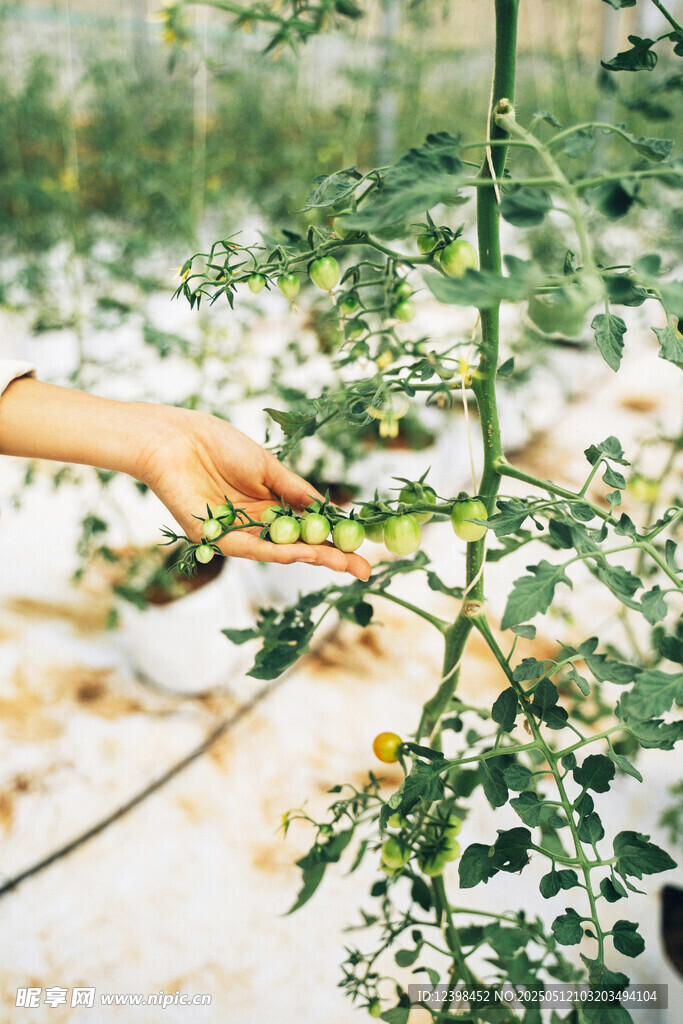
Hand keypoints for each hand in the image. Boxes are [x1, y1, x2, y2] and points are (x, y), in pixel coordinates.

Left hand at [138, 406, 371, 580]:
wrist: (174, 437)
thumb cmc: (217, 444)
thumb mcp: (267, 467)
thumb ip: (295, 491)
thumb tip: (327, 511)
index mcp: (267, 507)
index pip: (307, 530)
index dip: (335, 540)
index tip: (363, 549)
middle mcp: (253, 526)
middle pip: (298, 548)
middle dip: (331, 559)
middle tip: (363, 571)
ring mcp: (234, 534)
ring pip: (278, 551)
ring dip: (310, 558)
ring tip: (341, 563)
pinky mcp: (213, 537)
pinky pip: (250, 548)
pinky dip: (277, 552)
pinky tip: (302, 553)